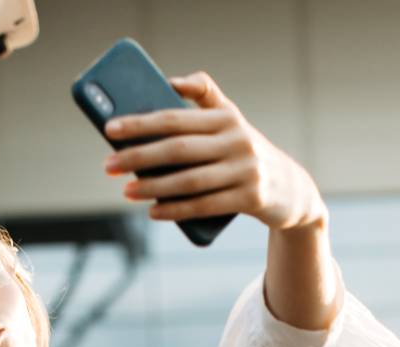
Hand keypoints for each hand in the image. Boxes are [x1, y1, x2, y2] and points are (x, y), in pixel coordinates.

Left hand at [103, 72, 326, 232]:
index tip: (109, 129)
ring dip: (153, 188)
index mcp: (227, 117)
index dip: (140, 123)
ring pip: (189, 181)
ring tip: (126, 191)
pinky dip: (176, 210)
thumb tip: (168, 82)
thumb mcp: (231, 119)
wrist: (292, 188)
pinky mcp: (251, 199)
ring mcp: (246, 171)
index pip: (175, 118)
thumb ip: (205, 95)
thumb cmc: (245, 151)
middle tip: (107, 165)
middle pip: (178, 149)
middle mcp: (238, 140)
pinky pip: (205, 205)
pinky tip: (153, 212)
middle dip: (138, 157)